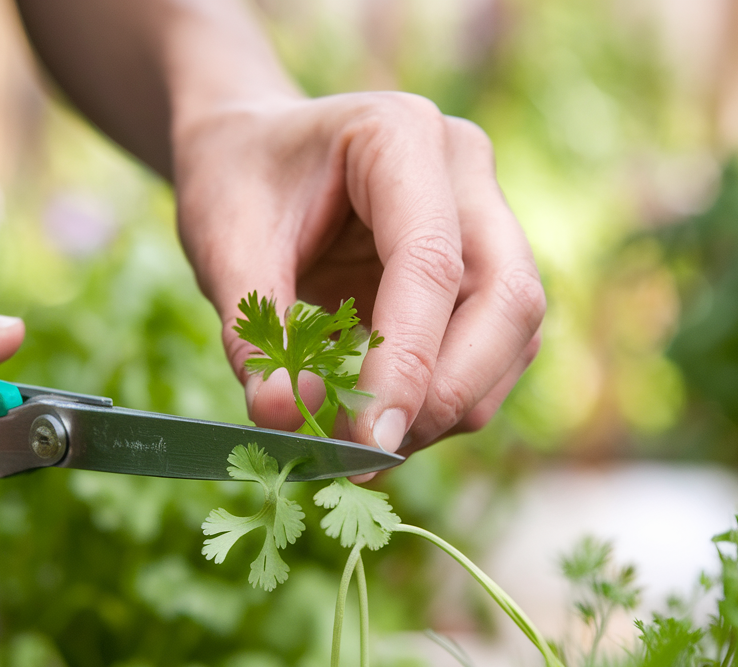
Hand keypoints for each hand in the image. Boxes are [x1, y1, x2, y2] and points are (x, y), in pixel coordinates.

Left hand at [174, 92, 543, 461]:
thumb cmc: (238, 181)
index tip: (369, 443)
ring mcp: (487, 223)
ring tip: (366, 446)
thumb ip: (254, 333)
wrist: (256, 153)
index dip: (408, 362)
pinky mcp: (485, 274)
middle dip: (446, 395)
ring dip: (450, 409)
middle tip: (370, 458)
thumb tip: (284, 421)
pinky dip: (447, 403)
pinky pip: (494, 354)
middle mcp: (465, 173)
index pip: (432, 263)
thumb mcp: (223, 243)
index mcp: (401, 136)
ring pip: (514, 337)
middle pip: (508, 302)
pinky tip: (386, 421)